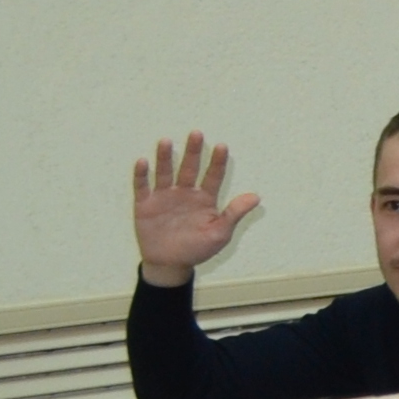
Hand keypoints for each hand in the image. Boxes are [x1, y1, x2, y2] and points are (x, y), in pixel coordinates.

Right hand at [129, 135, 260, 282]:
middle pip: (190, 168)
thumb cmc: (197, 249)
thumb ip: (234, 214)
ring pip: (165, 173)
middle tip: (197, 133)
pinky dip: (142, 174)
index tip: (222, 146)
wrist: (170, 264)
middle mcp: (185, 193)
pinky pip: (142, 187)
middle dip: (193, 152)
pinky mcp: (145, 204)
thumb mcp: (219, 233)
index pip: (213, 176)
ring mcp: (164, 197)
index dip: (218, 162)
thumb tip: (256, 197)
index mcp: (205, 198)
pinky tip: (143, 161)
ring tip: (167, 141)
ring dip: (166, 158)